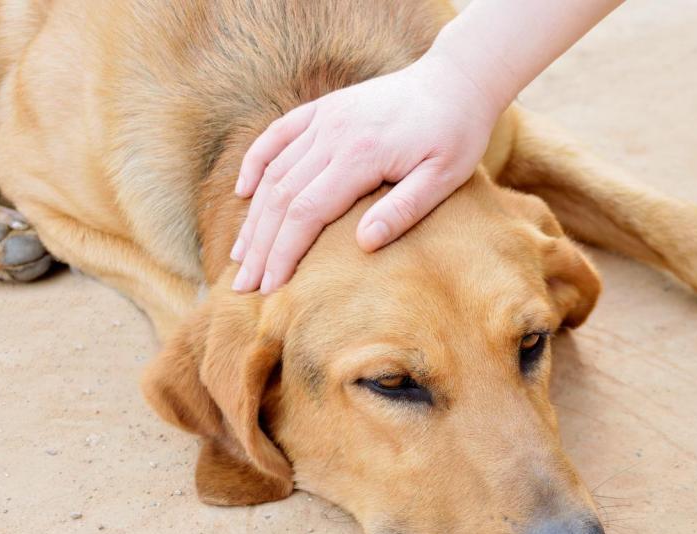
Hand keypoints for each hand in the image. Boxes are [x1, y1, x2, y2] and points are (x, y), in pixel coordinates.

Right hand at [231, 55, 501, 293]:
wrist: (456, 81)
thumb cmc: (456, 135)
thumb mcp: (444, 177)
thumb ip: (404, 209)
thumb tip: (363, 244)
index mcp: (361, 153)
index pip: (305, 212)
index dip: (283, 253)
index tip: (269, 288)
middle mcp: (333, 133)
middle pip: (280, 197)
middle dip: (260, 246)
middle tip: (244, 286)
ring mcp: (325, 117)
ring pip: (274, 172)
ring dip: (254, 216)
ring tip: (241, 256)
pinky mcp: (324, 109)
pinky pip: (278, 135)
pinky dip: (256, 164)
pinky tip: (244, 194)